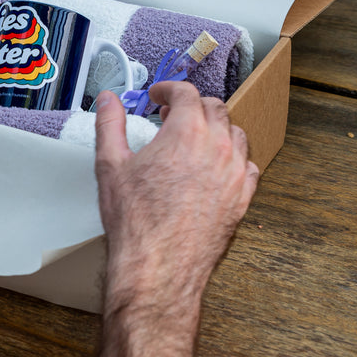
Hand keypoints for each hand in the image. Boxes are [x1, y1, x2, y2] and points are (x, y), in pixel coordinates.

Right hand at [93, 81, 258, 306]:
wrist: (159, 266)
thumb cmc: (135, 221)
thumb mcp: (110, 165)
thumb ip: (109, 124)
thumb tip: (108, 100)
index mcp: (185, 133)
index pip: (186, 93)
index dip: (169, 89)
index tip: (158, 96)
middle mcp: (217, 148)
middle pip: (215, 108)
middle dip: (192, 106)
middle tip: (172, 116)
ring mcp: (235, 174)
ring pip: (235, 134)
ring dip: (216, 129)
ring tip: (195, 139)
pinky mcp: (243, 198)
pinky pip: (248, 166)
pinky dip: (233, 159)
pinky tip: (216, 167)